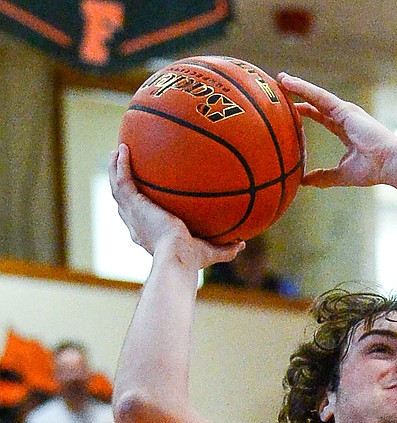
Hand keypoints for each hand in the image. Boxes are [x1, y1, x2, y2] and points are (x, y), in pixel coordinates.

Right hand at [108, 145, 241, 267]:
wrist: (178, 256)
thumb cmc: (192, 259)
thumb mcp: (211, 252)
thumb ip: (225, 248)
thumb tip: (242, 243)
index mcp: (148, 235)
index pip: (139, 219)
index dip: (137, 206)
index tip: (142, 195)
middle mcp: (136, 225)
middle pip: (123, 201)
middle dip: (121, 183)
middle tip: (123, 167)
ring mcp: (132, 214)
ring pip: (117, 187)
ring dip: (115, 168)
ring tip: (117, 151)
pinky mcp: (134, 204)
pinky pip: (123, 179)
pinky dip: (121, 164)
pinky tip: (123, 148)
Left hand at [279, 73, 396, 187]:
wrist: (390, 164)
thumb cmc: (372, 170)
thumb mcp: (341, 174)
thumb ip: (323, 176)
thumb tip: (303, 182)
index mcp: (345, 130)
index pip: (321, 116)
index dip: (305, 111)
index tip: (289, 109)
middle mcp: (345, 117)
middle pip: (316, 102)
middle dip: (299, 94)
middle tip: (280, 87)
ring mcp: (345, 111)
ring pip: (316, 95)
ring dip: (297, 86)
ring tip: (280, 78)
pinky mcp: (345, 109)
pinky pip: (319, 96)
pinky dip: (304, 88)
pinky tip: (289, 82)